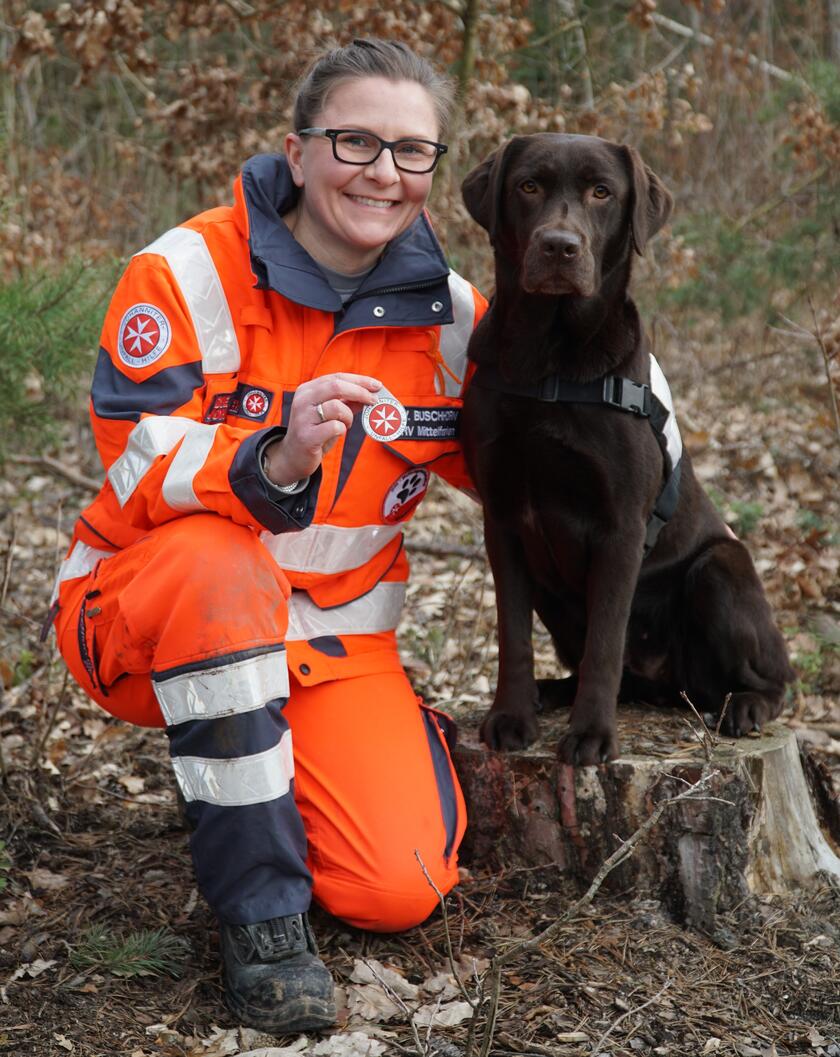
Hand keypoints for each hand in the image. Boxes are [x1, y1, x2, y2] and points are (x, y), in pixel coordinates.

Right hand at [262, 372, 381, 485]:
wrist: (293, 456)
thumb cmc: (315, 432)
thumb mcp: (330, 413)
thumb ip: (347, 402)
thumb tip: (370, 393)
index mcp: (307, 390)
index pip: (336, 378)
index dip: (359, 380)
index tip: (376, 385)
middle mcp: (302, 400)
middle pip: (336, 387)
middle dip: (360, 392)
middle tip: (374, 401)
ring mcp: (303, 418)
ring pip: (337, 407)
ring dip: (349, 417)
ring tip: (347, 424)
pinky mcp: (307, 436)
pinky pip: (335, 427)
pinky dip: (342, 430)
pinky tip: (338, 433)